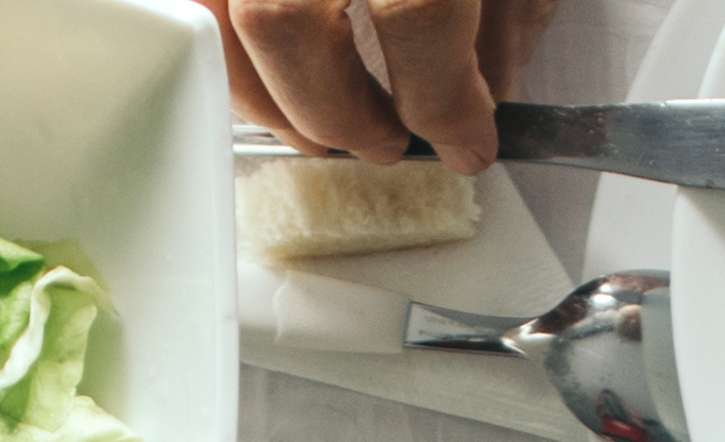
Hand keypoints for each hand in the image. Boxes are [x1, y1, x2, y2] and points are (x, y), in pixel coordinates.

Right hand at [214, 0, 553, 173]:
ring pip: (217, 11)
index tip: (468, 141)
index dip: (445, 104)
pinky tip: (264, 69)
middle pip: (286, 22)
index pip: (419, 18)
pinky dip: (216, 40)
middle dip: (336, 111)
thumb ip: (508, 11)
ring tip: (321, 123)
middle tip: (384, 144)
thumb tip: (490, 90)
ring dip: (263, 89)